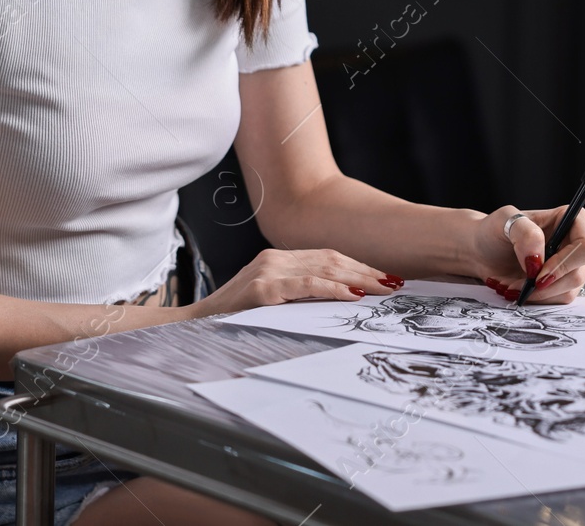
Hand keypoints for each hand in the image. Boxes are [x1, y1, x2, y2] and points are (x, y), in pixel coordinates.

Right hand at [182, 248, 404, 318]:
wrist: (190, 327)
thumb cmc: (231, 320)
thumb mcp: (269, 303)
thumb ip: (296, 296)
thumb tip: (339, 303)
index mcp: (277, 260)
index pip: (327, 257)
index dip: (358, 265)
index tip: (384, 277)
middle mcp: (273, 259)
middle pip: (331, 259)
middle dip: (366, 270)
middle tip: (394, 283)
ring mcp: (267, 271)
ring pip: (324, 268)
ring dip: (358, 278)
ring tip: (383, 288)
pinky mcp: (262, 289)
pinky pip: (306, 286)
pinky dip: (333, 289)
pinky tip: (353, 295)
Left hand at [467, 205, 584, 304]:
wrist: (483, 250)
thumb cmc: (494, 230)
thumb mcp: (504, 221)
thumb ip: (525, 234)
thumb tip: (539, 260)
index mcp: (572, 219)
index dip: (565, 263)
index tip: (538, 272)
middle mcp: (578, 242)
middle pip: (579, 274)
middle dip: (545, 284)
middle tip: (519, 283)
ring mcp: (574, 265)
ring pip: (569, 291)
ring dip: (537, 294)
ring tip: (513, 284)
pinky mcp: (564, 283)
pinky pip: (558, 301)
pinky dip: (537, 299)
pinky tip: (519, 288)